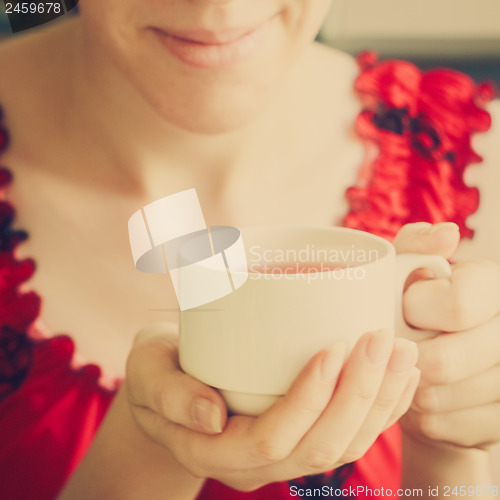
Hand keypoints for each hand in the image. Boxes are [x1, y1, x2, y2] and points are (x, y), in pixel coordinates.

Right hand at [125, 324, 418, 491]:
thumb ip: (168, 391)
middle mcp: (255, 464)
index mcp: (213, 449)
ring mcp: (283, 456)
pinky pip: (351, 437)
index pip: (271, 438)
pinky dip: (383, 408)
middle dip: (359, 395)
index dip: (308, 398)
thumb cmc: (157, 370)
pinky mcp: (302, 439)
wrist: (170, 385)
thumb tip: (210, 415)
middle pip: (321, 447)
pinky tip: (402, 375)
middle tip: (381, 340)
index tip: (333, 347)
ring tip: (403, 352)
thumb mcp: (147, 371)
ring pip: (345, 447)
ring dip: (381, 401)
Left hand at [394, 222, 499, 449]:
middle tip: (396, 347)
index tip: (403, 309)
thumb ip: (417, 248)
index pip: (456, 304)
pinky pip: (442, 426)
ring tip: (406, 368)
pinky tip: (421, 395)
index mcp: (492, 287)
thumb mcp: (409, 272)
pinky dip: (419, 414)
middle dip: (404, 355)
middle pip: (443, 362)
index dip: (414, 310)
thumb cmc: (417, 312)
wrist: (437, 370)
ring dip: (407, 386)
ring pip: (438, 398)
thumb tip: (447, 234)